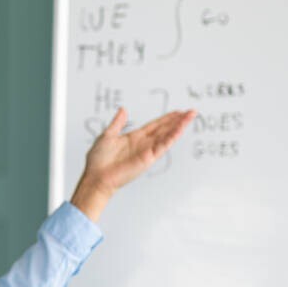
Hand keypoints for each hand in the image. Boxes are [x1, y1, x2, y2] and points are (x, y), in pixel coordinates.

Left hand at [71, 107, 195, 220]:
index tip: (177, 112)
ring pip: (167, 136)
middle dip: (178, 120)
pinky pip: (162, 146)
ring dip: (179, 126)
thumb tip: (123, 109)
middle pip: (164, 129)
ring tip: (190, 116)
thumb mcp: (107, 135)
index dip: (166, 118)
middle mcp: (143, 144)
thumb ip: (118, 123)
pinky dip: (172, 137)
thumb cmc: (98, 160)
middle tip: (191, 111)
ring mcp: (147, 151)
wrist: (96, 176)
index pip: (154, 125)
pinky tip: (180, 129)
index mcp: (134, 137)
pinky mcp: (148, 158)